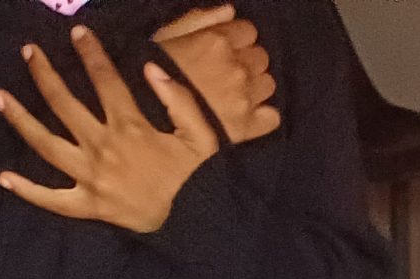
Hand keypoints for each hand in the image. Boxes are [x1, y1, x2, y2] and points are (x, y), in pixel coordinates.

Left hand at [0, 28, 220, 232]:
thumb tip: (149, 69)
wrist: (197, 224)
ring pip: (46, 144)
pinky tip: (4, 178)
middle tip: (29, 52)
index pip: (105, 81)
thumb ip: (178, 99)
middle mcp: (103, 148)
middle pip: (63, 104)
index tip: (77, 34)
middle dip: (44, 74)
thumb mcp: (202, 135)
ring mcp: (91, 178)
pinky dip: (28, 191)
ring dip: (20, 119)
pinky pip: (53, 200)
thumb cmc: (200, 179)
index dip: (90, 53)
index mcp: (130, 128)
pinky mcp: (89, 206)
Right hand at [153, 6, 279, 143]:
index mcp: (218, 42)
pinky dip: (262, 115)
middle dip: (245, 62)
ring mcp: (244, 99)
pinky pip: (272, 117)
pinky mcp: (247, 127)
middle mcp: (236, 68)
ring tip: (232, 93)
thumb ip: (201, 20)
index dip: (236, 40)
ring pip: (267, 84)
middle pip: (260, 58)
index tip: (223, 49)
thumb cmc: (152, 68)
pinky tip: (246, 114)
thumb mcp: (169, 35)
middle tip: (225, 73)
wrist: (147, 116)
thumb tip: (229, 11)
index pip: (248, 31)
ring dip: (254, 86)